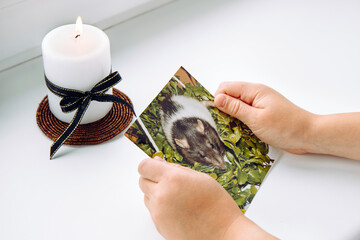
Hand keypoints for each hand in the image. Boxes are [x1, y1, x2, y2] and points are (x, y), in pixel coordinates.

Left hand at [138, 157, 274, 239]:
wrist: (224, 233)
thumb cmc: (217, 205)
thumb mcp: (200, 177)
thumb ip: (175, 169)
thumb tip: (159, 163)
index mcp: (172, 179)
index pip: (144, 166)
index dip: (150, 164)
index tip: (157, 165)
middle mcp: (161, 195)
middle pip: (142, 180)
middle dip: (152, 178)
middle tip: (170, 181)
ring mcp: (158, 212)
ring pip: (146, 196)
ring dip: (156, 193)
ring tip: (178, 197)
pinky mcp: (159, 226)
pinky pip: (152, 210)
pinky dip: (160, 207)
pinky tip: (178, 208)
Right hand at [214, 82, 314, 153]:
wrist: (309, 135)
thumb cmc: (286, 127)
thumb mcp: (256, 119)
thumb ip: (235, 108)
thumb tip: (217, 99)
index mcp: (254, 90)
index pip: (225, 88)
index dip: (216, 99)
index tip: (213, 114)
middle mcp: (256, 94)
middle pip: (230, 95)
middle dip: (223, 108)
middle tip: (223, 124)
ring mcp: (259, 103)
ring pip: (236, 105)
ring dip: (232, 116)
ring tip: (233, 129)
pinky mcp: (262, 113)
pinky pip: (245, 113)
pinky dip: (240, 121)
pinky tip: (241, 131)